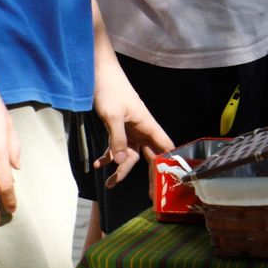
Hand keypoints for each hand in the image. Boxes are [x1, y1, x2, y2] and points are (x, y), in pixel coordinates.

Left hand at [92, 57, 172, 186]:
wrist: (98, 72)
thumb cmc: (110, 89)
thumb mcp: (112, 116)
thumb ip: (117, 139)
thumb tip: (119, 162)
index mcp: (147, 125)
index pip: (165, 147)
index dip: (169, 163)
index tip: (169, 181)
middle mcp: (142, 129)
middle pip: (149, 155)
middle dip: (148, 175)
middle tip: (150, 195)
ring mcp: (130, 129)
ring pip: (129, 154)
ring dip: (119, 168)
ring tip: (108, 183)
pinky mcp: (118, 127)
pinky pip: (116, 147)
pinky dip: (108, 156)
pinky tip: (98, 163)